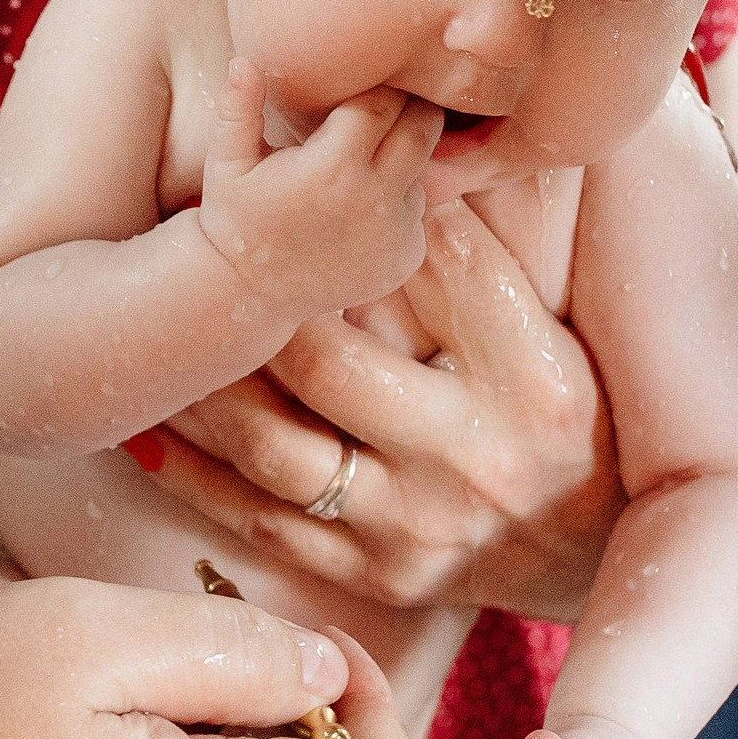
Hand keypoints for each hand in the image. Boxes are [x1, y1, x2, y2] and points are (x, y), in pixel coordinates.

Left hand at [140, 200, 621, 619]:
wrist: (595, 566)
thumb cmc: (569, 428)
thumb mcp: (559, 342)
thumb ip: (480, 265)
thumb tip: (399, 159)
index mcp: (536, 382)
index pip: (431, 276)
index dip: (343, 223)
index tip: (280, 181)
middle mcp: (475, 459)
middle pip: (327, 361)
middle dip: (245, 302)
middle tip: (181, 245)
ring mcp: (417, 529)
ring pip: (275, 447)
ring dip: (198, 388)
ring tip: (143, 332)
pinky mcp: (373, 579)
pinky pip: (261, 522)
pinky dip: (194, 476)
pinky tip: (146, 429)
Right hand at [196, 59, 439, 322]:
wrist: (250, 293)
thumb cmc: (235, 216)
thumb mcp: (227, 162)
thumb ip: (238, 108)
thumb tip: (242, 59)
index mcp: (334, 166)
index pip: (383, 101)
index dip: (375, 88)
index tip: (358, 87)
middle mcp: (376, 199)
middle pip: (424, 127)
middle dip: (408, 109)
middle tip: (380, 107)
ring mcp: (397, 232)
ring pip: (424, 168)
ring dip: (405, 156)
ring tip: (364, 158)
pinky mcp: (407, 258)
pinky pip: (419, 210)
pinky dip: (400, 199)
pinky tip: (362, 203)